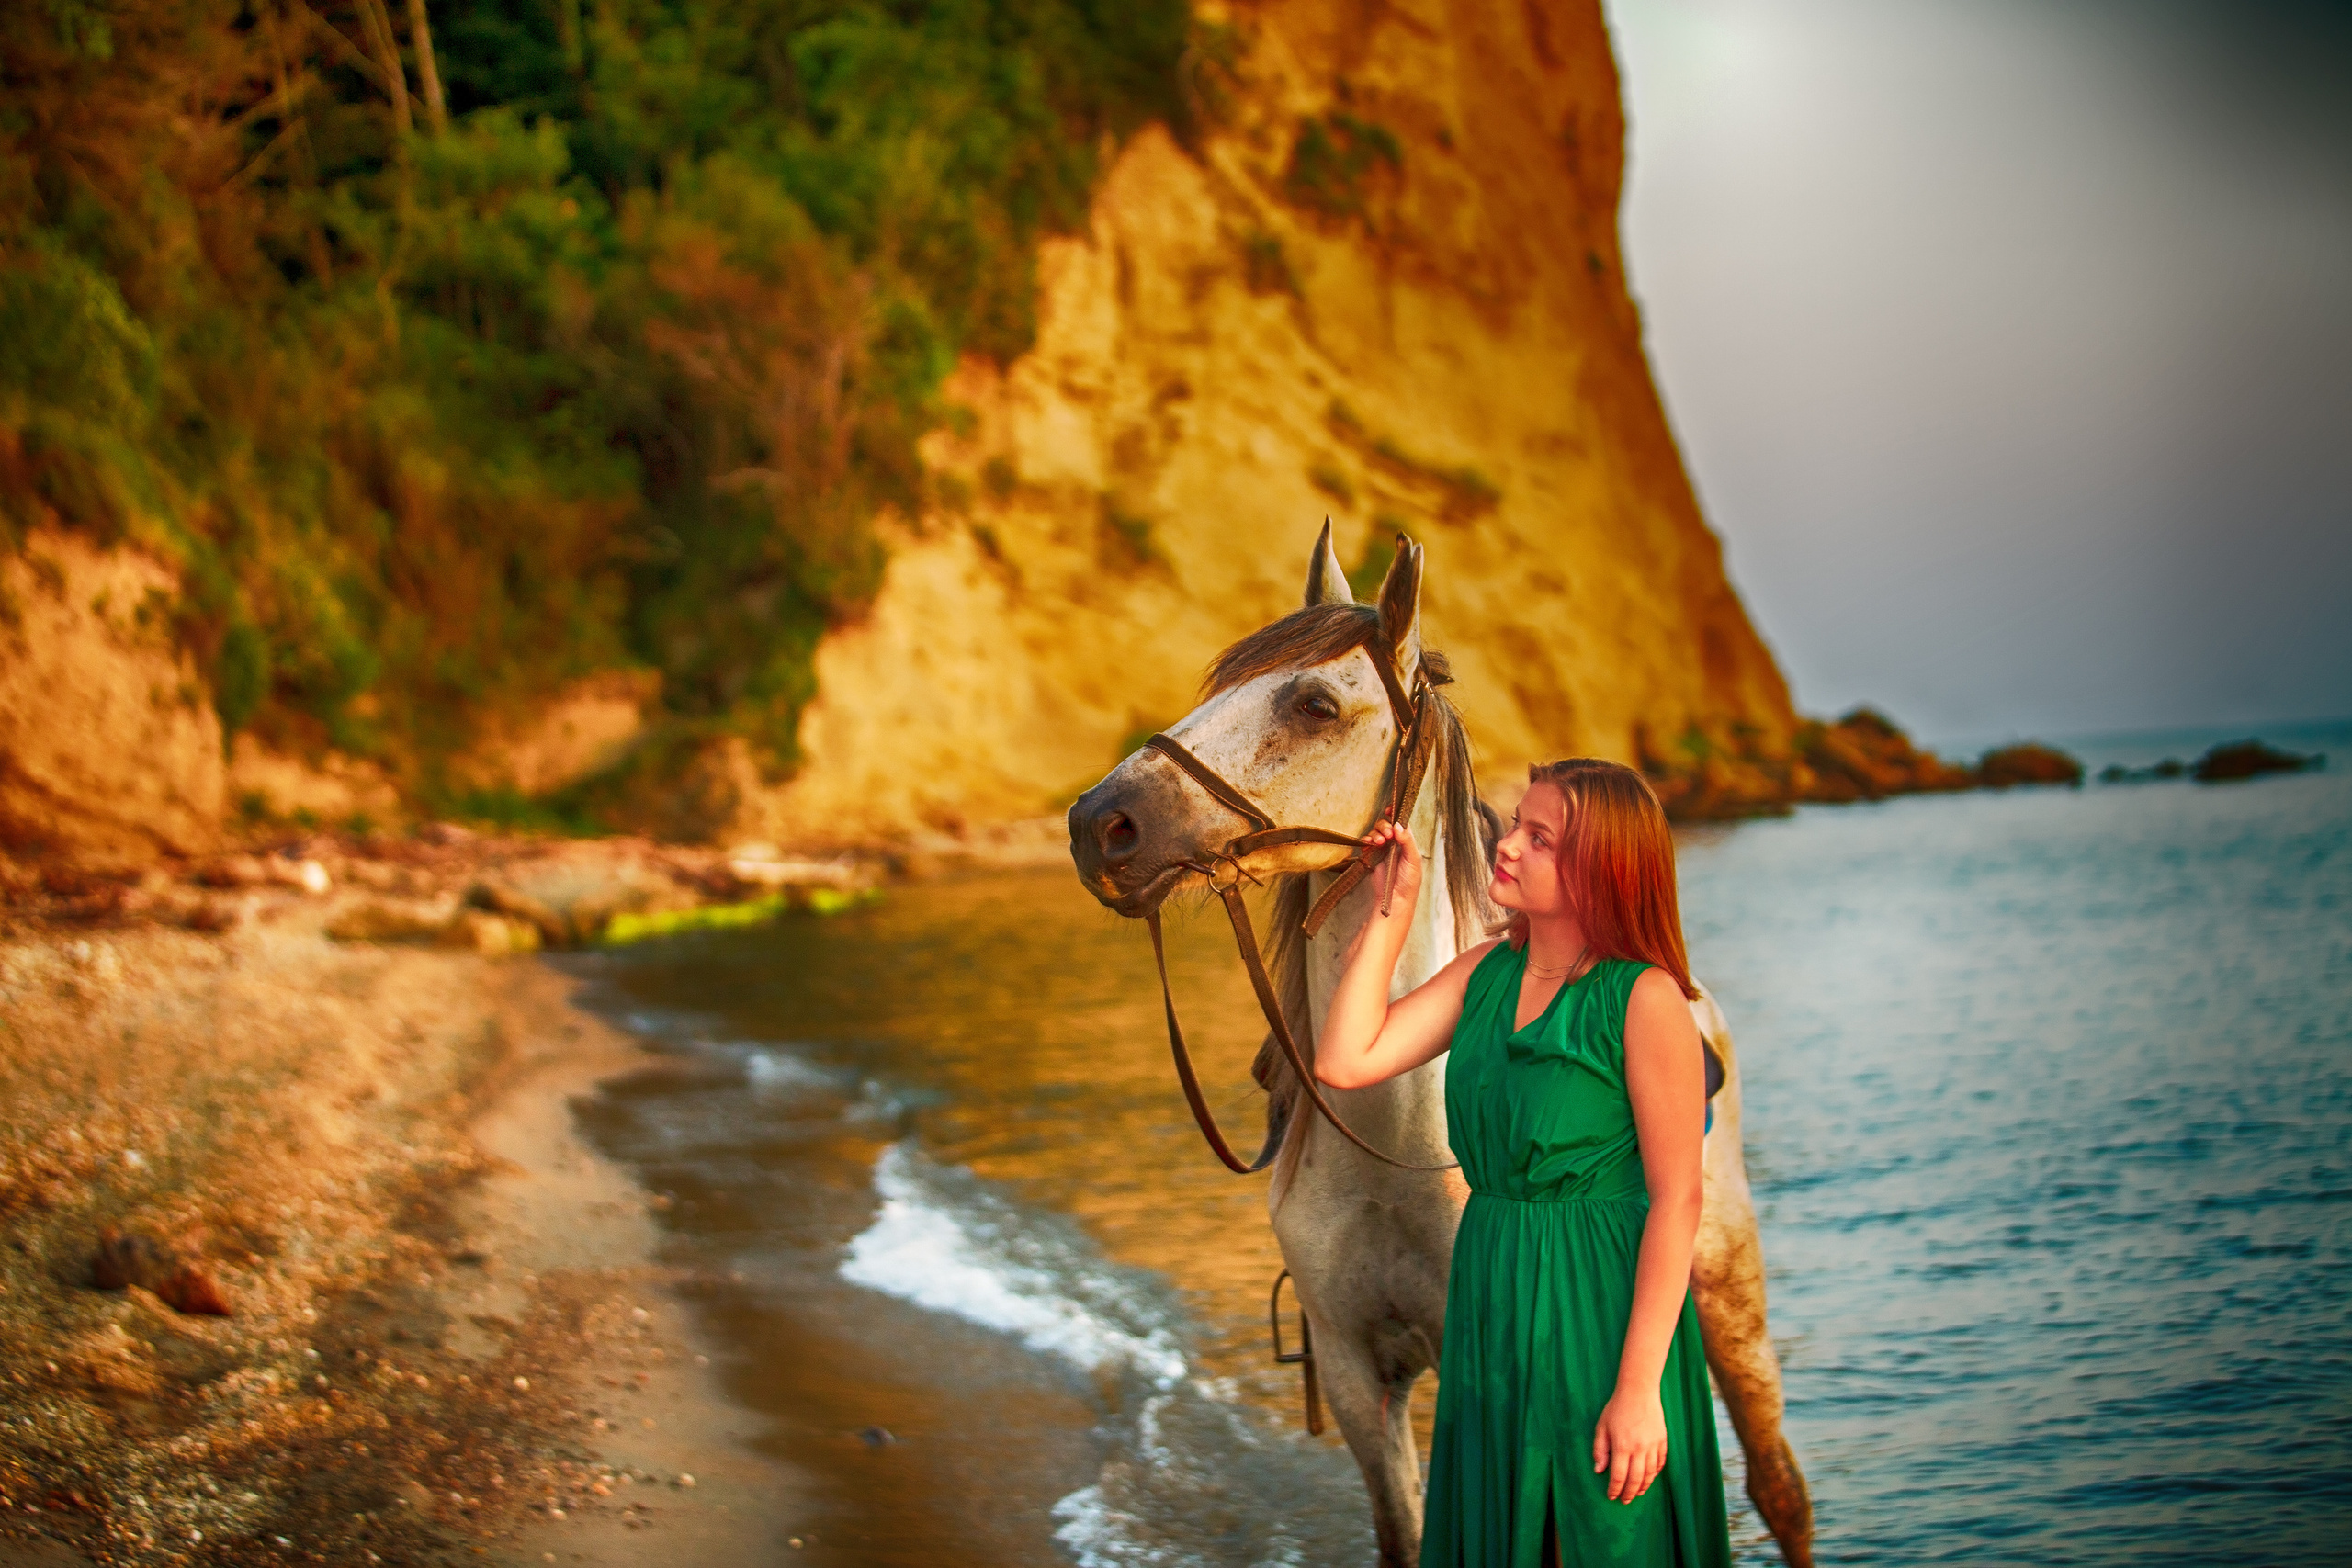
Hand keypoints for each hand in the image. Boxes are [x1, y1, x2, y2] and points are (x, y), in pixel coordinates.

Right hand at [1361, 819, 1422, 918]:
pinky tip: (1368, 843)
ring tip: (1379, 842)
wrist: (1396, 898)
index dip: (1396, 814)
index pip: (1401, 822)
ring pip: (1375, 832)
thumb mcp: (1414, 859)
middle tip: (1387, 836)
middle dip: (1384, 826)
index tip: (1390, 810)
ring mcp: (1382, 849)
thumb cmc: (1409, 881)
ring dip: (1376, 833)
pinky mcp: (1371, 856)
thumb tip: (1398, 824)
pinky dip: (1365, 840)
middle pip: (1386, 824)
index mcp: (1407, 841)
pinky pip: (1366, 842)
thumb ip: (1407, 841)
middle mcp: (1394, 843)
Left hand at [1592, 1384, 1667, 1502]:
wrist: (1639, 1392)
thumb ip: (1599, 1450)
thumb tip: (1598, 1470)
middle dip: (1629, 1493)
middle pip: (1635, 1480)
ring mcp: (1653, 1446)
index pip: (1618, 1476)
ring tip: (1637, 1493)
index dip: (1614, 1490)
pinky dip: (1655, 1474)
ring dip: (1643, 1487)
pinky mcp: (1662, 1442)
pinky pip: (1660, 1463)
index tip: (1611, 1496)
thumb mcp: (1602, 1427)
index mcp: (1622, 1447)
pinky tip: (1649, 1478)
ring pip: (1650, 1474)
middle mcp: (1639, 1449)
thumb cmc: (1617, 1408)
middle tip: (1625, 1501)